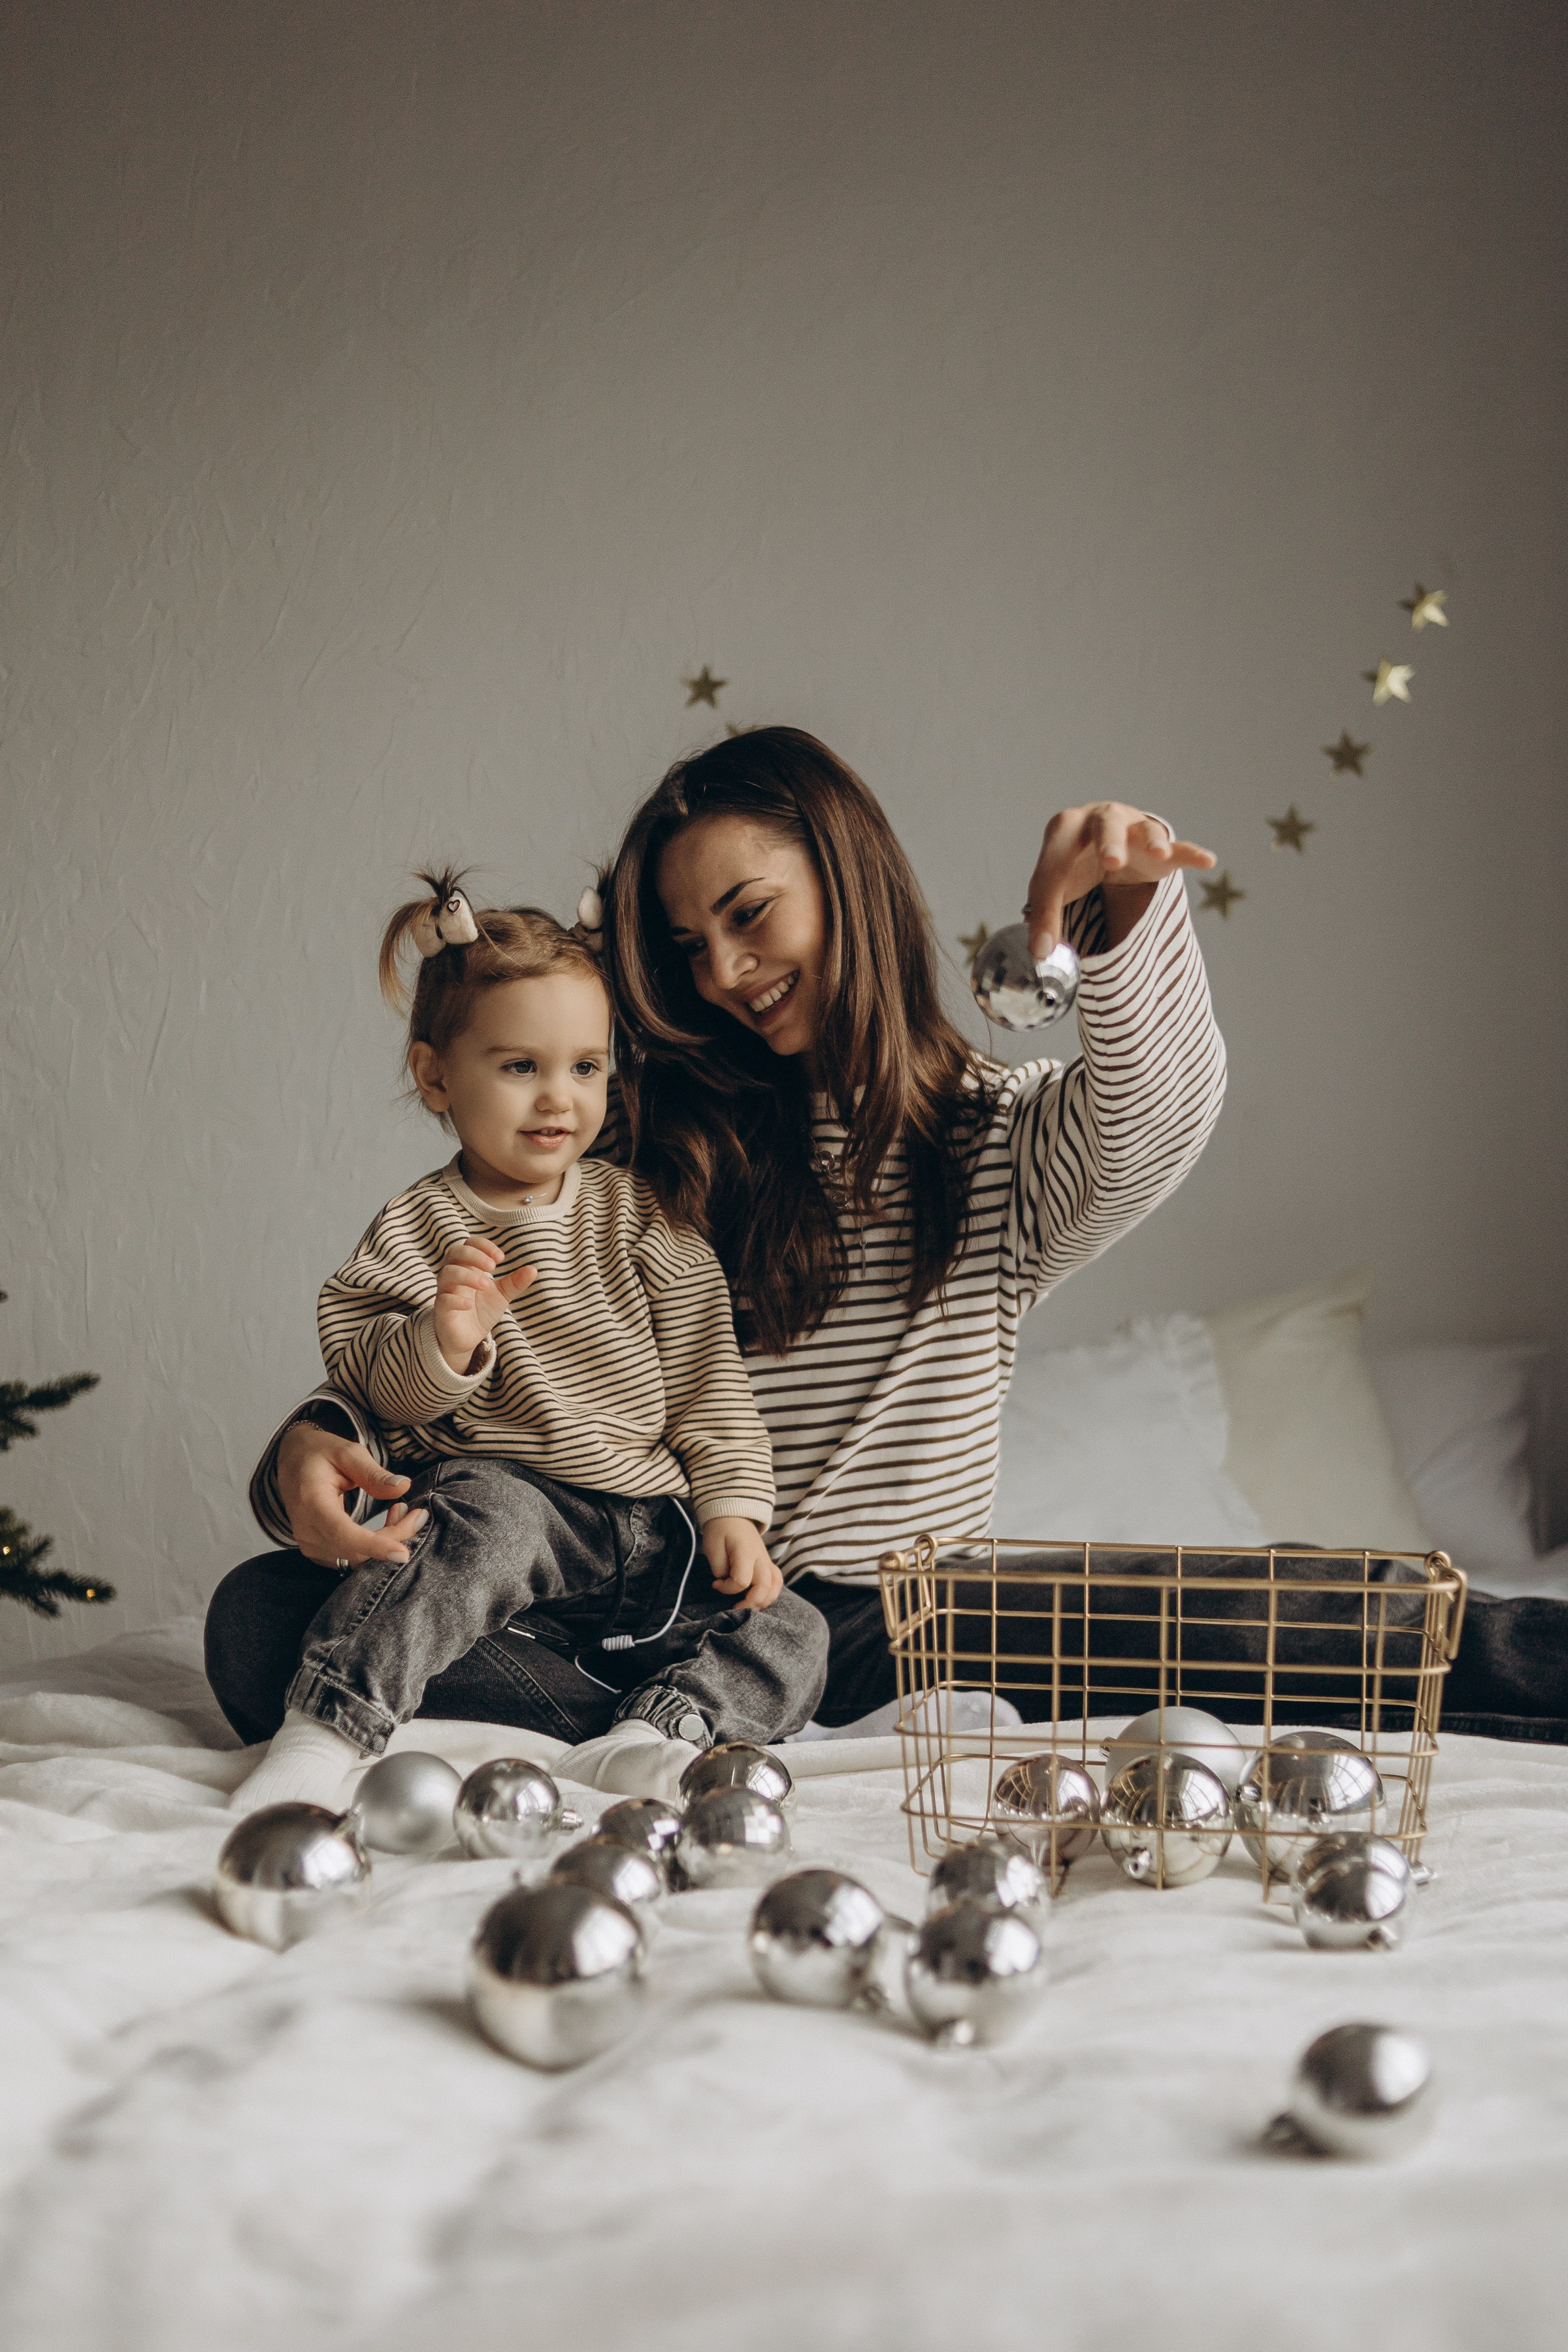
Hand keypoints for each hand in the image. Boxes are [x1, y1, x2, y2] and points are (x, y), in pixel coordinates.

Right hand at [277, 1419, 426, 1567]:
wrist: (293, 1461)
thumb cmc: (320, 1453)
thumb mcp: (348, 1452)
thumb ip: (374, 1473)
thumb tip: (403, 1487)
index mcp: (310, 1502)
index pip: (342, 1534)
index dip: (373, 1547)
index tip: (403, 1553)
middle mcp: (306, 1529)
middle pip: (356, 1550)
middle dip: (394, 1537)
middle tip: (419, 1514)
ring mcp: (310, 1544)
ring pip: (357, 1559)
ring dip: (387, 1541)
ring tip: (401, 1511)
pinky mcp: (318, 1550)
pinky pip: (352, 1558)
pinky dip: (375, 1547)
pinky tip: (387, 1525)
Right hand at [434, 1238, 535, 1374]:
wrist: (468, 1338)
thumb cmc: (481, 1311)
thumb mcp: (501, 1295)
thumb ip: (514, 1282)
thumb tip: (533, 1269)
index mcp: (467, 1267)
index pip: (469, 1245)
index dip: (483, 1246)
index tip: (501, 1258)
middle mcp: (454, 1276)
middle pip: (454, 1253)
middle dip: (474, 1255)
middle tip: (492, 1267)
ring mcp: (445, 1292)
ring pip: (446, 1274)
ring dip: (467, 1276)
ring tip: (486, 1285)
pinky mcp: (441, 1311)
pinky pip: (443, 1300)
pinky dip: (456, 1300)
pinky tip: (469, 1304)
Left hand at [703, 1516, 783, 1609]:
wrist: (733, 1513)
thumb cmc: (720, 1529)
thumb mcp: (712, 1546)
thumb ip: (718, 1568)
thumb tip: (725, 1582)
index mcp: (746, 1552)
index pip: (742, 1581)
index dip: (727, 1588)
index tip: (715, 1584)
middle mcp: (760, 1558)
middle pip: (764, 1587)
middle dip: (750, 1602)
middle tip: (735, 1607)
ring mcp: (766, 1560)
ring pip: (775, 1586)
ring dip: (763, 1600)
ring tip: (748, 1606)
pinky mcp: (768, 1562)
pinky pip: (777, 1581)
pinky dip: (770, 1593)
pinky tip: (759, 1598)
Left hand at [1025, 802, 1216, 959]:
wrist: (1106, 848)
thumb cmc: (1074, 865)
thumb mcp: (1053, 889)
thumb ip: (1044, 918)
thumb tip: (1040, 956)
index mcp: (1066, 829)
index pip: (1054, 867)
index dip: (1047, 907)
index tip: (1046, 945)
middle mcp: (1101, 819)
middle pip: (1106, 826)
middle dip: (1109, 842)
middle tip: (1112, 861)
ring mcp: (1135, 829)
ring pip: (1146, 831)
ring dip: (1153, 841)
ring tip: (1160, 853)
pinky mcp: (1163, 847)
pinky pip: (1180, 849)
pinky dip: (1192, 854)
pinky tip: (1207, 861)